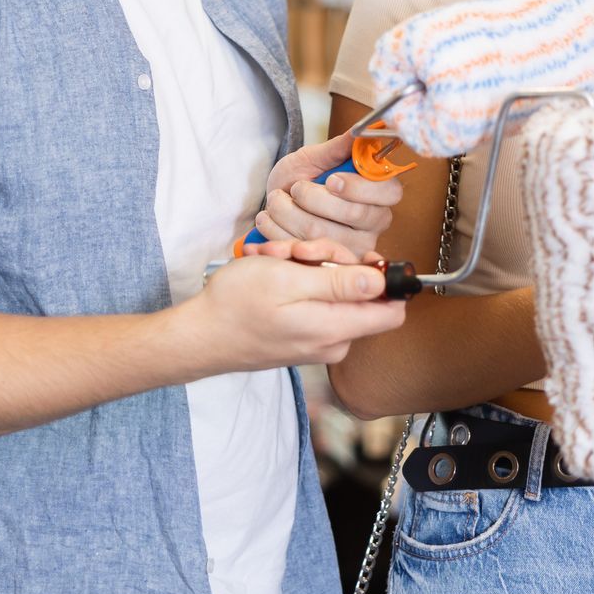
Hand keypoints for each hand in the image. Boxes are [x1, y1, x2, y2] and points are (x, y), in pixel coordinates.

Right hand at [187, 238, 406, 370]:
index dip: (383, 276)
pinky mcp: (302, 336)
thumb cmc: (237, 305)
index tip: (357, 256)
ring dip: (305, 266)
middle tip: (294, 252)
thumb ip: (340, 284)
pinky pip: (314, 300)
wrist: (201, 335)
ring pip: (333, 290)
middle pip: (359, 291)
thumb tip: (382, 282)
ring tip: (273, 262)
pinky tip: (270, 273)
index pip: (392, 309)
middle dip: (329, 261)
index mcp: (336, 328)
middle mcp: (334, 340)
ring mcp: (318, 341)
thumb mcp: (289, 281)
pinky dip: (295, 280)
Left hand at [250, 133, 403, 257]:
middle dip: (313, 197)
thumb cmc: (300, 178)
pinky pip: (300, 248)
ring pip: (321, 231)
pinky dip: (276, 229)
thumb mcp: (316, 157)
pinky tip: (270, 218)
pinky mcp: (327, 263)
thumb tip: (359, 131)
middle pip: (354, 215)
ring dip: (288, 211)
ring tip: (277, 199)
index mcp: (380, 194)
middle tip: (296, 188)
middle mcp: (373, 223)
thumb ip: (338, 147)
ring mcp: (352, 247)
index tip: (330, 180)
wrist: (275, 202)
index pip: (389, 192)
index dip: (358, 187)